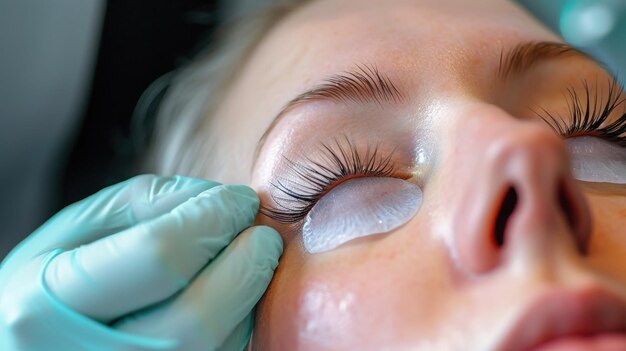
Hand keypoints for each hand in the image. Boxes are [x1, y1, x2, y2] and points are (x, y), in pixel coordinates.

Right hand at [0, 175, 282, 350]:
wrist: (34, 345)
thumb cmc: (47, 282)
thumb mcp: (73, 232)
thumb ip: (145, 203)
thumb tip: (217, 199)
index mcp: (44, 307)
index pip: (158, 256)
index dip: (211, 219)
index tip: (238, 199)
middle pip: (197, 317)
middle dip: (245, 263)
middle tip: (260, 232)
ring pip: (217, 346)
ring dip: (247, 295)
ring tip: (247, 260)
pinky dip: (238, 323)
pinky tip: (229, 296)